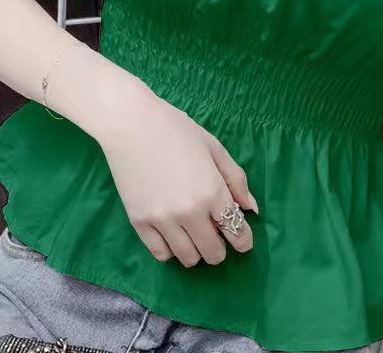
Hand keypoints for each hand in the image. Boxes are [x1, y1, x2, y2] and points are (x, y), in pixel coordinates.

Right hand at [97, 92, 257, 266]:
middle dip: (220, 248)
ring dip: (197, 252)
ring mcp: (162, 220)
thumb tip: (251, 209)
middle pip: (213, 253)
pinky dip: (171, 250)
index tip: (243, 241)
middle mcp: (189, 212)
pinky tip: (174, 236)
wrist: (132, 124)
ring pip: (188, 258)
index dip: (243, 240)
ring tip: (195, 235)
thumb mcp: (214, 148)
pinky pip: (161, 254)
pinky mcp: (139, 223)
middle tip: (217, 236)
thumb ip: (236, 179)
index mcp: (212, 191)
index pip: (236, 231)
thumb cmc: (177, 130)